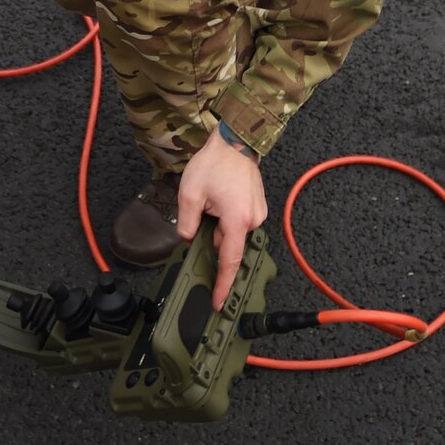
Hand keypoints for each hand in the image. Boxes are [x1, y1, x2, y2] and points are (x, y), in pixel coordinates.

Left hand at [177, 128, 268, 309]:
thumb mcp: (190, 194)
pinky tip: (219, 200)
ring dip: (219, 225)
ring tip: (211, 200)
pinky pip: (239, 223)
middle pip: (228, 245)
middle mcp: (253, 221)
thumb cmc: (214, 165)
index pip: (229, 261)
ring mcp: (258, 214)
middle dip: (212, 237)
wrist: (235, 142)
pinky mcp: (258, 208)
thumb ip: (186, 222)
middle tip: (202, 214)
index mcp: (237, 221)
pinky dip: (227, 220)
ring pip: (233, 233)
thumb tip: (187, 239)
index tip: (219, 302)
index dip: (223, 284)